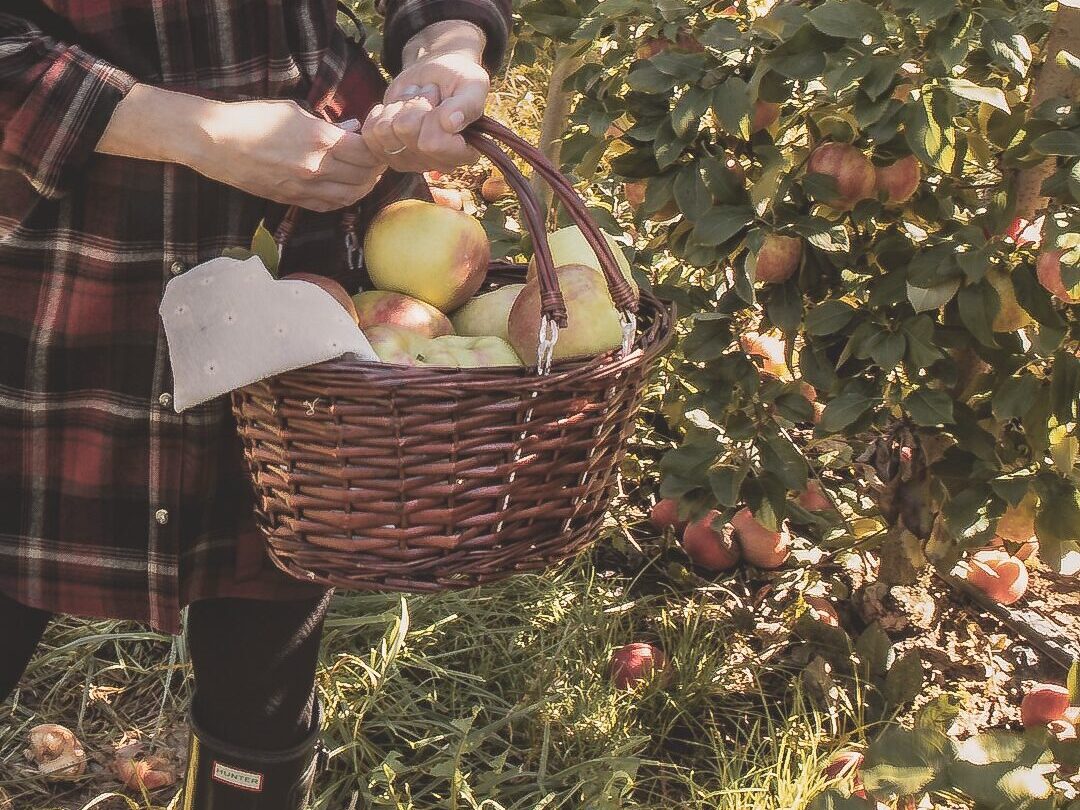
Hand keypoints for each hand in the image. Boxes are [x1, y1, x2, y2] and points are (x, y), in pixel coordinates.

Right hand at [100, 86, 388, 212]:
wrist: (214, 142)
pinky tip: (345, 190)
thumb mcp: (294, 112)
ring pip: (350, 197)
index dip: (379, 150)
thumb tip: (352, 130)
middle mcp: (317, 168)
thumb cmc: (252, 119)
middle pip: (364, 178)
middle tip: (378, 161)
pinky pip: (328, 206)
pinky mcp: (292, 200)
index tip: (381, 143)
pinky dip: (343, 200)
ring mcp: (305, 188)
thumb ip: (328, 125)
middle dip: (376, 170)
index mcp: (321, 140)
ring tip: (365, 176)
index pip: (368, 153)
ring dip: (363, 187)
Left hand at [361, 21, 490, 172]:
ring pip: (386, 131)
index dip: (431, 116)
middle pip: (406, 132)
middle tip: (428, 97)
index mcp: (464, 154)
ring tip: (415, 102)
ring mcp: (410, 163)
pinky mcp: (388, 155)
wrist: (435, 75)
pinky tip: (398, 109)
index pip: (432, 144)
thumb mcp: (472, 85)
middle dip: (415, 103)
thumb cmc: (457, 78)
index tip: (442, 100)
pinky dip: (380, 112)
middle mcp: (437, 164)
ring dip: (399, 106)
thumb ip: (466, 105)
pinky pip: (369, 134)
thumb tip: (450, 124)